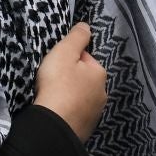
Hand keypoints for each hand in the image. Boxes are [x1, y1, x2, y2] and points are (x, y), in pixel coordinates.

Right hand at [33, 22, 106, 141]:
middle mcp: (103, 94)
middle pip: (83, 78)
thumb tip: (86, 26)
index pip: (84, 58)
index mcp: (100, 74)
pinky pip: (76, 114)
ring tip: (52, 97)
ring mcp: (95, 114)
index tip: (56, 65)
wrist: (53, 127)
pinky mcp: (86, 129)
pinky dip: (68, 111)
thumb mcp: (64, 52)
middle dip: (70, 78)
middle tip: (52, 81)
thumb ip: (77, 36)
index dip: (68, 58)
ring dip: (69, 96)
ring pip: (80, 97)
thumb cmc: (58, 85)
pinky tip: (56, 111)